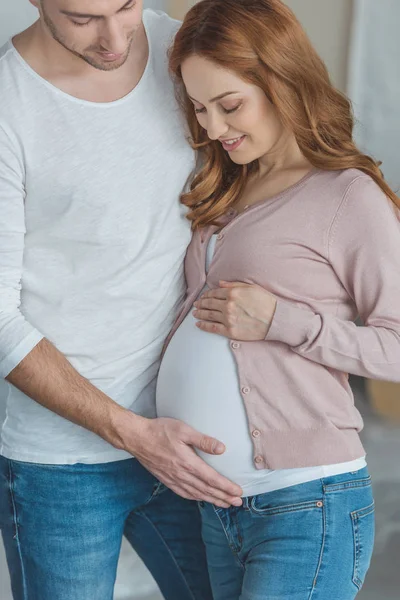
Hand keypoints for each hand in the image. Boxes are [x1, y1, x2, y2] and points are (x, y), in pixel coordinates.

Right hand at [125, 415, 242, 507]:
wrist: (137, 438)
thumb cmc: (160, 430)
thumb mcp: (184, 430)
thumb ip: (203, 440)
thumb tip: (221, 449)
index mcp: (188, 463)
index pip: (212, 479)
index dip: (226, 487)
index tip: (238, 492)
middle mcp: (181, 475)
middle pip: (206, 490)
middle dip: (223, 497)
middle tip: (237, 503)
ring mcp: (173, 479)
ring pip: (196, 494)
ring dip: (212, 500)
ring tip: (225, 504)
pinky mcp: (166, 479)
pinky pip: (184, 493)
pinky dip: (196, 498)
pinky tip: (201, 498)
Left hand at [193, 281, 276, 340]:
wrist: (276, 320)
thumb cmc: (266, 302)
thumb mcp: (251, 288)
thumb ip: (234, 285)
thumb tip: (220, 284)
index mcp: (232, 293)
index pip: (214, 293)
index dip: (206, 294)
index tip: (203, 296)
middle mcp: (228, 306)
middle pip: (209, 304)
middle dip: (200, 303)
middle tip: (196, 304)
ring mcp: (228, 319)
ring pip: (208, 315)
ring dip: (199, 313)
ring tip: (195, 313)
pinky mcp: (230, 331)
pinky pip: (212, 328)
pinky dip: (203, 326)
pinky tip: (198, 324)